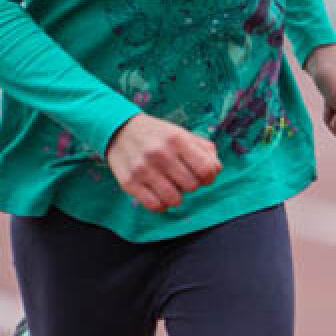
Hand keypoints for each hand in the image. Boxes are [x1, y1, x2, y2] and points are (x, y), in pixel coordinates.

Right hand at [106, 114, 221, 212]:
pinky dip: (161, 204)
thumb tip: (216, 169)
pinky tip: (159, 195)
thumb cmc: (157, 134)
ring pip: (174, 200)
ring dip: (176, 197)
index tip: (204, 176)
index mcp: (177, 139)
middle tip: (182, 179)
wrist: (119, 129)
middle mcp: (160, 154)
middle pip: (191, 186)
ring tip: (171, 187)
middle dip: (191, 185)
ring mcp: (143, 169)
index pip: (206, 169)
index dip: (209, 177)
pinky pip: (155, 206)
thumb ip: (204, 149)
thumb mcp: (181, 133)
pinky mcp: (129, 183)